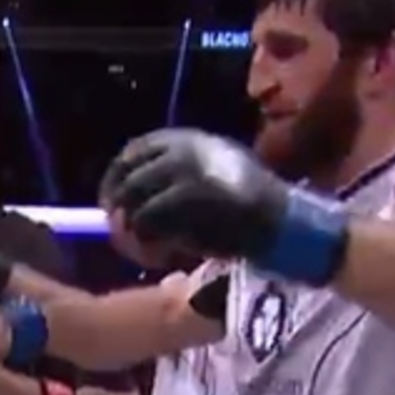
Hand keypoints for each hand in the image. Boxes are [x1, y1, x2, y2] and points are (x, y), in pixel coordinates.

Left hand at [103, 129, 348, 284]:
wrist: (282, 222)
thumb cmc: (251, 203)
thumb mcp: (215, 170)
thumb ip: (177, 171)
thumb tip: (131, 193)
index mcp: (189, 138)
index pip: (134, 150)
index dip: (117, 175)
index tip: (112, 198)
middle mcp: (181, 150)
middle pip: (126, 176)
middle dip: (117, 205)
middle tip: (118, 229)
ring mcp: (182, 174)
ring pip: (133, 203)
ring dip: (132, 230)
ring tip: (144, 248)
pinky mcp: (184, 201)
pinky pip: (147, 224)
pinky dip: (146, 244)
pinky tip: (158, 256)